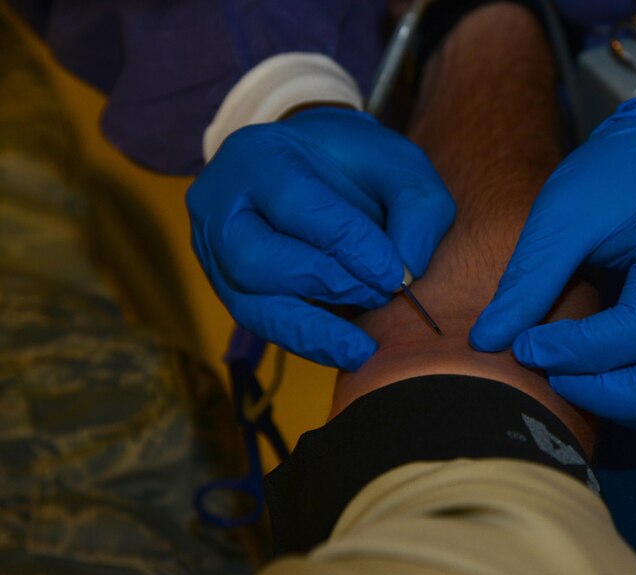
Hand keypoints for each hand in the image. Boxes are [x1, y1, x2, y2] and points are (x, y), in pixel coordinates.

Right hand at [187, 108, 454, 368]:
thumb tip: (406, 272)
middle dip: (328, 284)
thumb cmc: (360, 167)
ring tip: (363, 345)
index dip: (350, 246)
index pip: (297, 204)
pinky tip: (346, 352)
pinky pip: (259, 324)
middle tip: (381, 295)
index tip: (395, 276)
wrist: (317, 168)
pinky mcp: (226, 287)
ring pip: (249, 302)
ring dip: (313, 328)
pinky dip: (306, 341)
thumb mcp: (400, 166)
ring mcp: (212, 250)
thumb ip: (416, 208)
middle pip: (256, 258)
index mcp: (259, 155)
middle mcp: (218, 203)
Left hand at [470, 95, 635, 431]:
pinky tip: (598, 377)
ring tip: (572, 378)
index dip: (575, 351)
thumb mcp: (568, 209)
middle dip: (608, 397)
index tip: (524, 344)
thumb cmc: (623, 174)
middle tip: (553, 375)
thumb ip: (530, 278)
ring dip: (627, 408)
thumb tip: (486, 341)